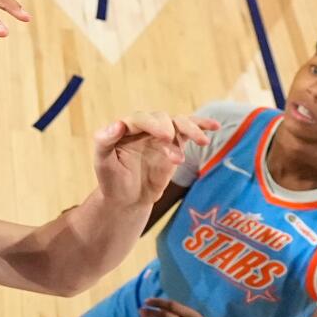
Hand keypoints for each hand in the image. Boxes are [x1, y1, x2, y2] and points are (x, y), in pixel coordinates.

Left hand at [92, 112, 215, 206]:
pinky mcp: (175, 144)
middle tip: (170, 140)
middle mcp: (144, 128)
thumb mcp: (103, 163)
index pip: (140, 119)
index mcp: (125, 128)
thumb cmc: (112, 180)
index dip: (152, 125)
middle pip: (161, 118)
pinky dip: (201, 126)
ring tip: (201, 142)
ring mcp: (161, 135)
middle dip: (169, 128)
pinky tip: (213, 127)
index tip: (164, 136)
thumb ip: (104, 142)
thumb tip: (118, 124)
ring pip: (178, 123)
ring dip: (190, 129)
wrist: (127, 199)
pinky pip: (189, 131)